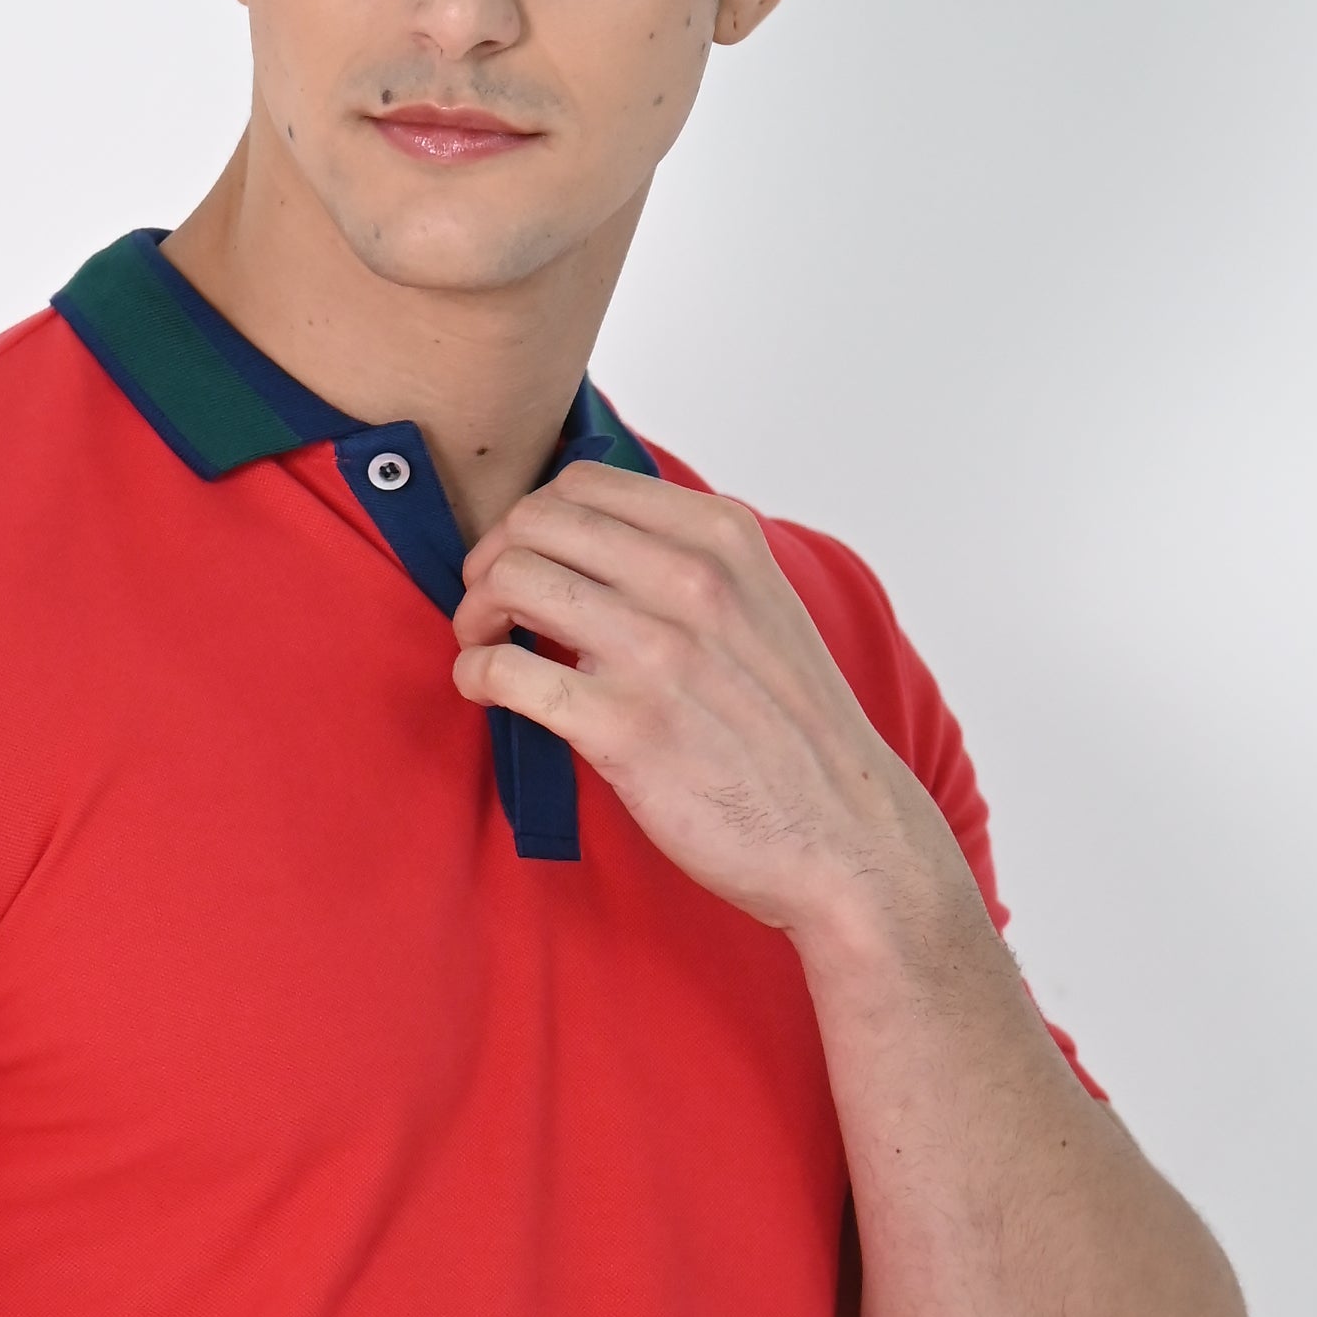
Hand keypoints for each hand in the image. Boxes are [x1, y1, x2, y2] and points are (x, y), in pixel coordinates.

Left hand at [450, 464, 967, 947]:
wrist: (842, 833)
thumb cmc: (792, 731)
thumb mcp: (762, 606)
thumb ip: (690, 562)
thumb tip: (591, 539)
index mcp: (723, 538)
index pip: (583, 483)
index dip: (530, 520)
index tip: (523, 562)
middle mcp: (693, 580)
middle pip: (536, 523)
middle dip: (491, 559)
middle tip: (488, 607)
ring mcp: (658, 652)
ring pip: (513, 582)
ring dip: (474, 613)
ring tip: (485, 646)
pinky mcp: (624, 727)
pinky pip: (505, 671)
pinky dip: (475, 674)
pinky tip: (487, 691)